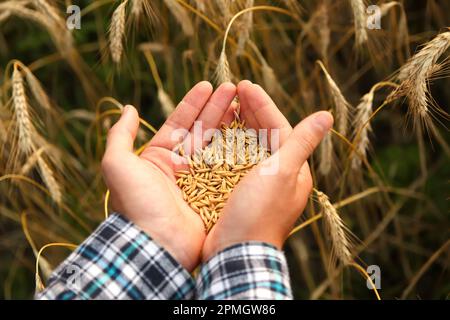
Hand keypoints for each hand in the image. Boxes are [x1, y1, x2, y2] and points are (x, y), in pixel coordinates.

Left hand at [102, 81, 236, 270]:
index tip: (208, 85)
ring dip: (228, 123)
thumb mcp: (118, 165)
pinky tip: (249, 131)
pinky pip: (228, 167)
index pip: (178, 123)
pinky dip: (238, 150)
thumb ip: (120, 135)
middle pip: (201, 130)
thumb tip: (127, 108)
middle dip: (216, 107)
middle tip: (232, 87)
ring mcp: (200, 181)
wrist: (158, 245)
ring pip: (217, 145)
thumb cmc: (137, 203)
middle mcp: (180, 167)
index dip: (193, 103)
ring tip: (242, 101)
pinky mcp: (216, 193)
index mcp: (159, 158)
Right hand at [202, 80, 333, 260]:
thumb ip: (302, 143)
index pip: (280, 127)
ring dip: (237, 124)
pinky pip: (234, 160)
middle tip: (234, 89)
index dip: (262, 104)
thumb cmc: (259, 212)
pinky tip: (214, 134)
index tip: (244, 85)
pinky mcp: (239, 192)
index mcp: (293, 169)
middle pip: (264, 134)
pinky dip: (225, 144)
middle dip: (250, 110)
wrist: (236, 252)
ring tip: (224, 105)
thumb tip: (327, 115)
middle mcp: (278, 175)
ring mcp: (258, 184)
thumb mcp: (281, 173)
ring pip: (248, 145)